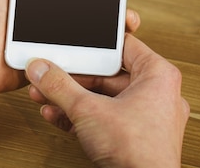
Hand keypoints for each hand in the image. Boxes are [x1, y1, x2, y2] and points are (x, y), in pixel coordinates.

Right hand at [26, 34, 189, 167]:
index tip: (72, 46)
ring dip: (70, 98)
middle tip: (50, 74)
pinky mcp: (135, 138)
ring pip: (102, 98)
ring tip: (46, 95)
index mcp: (158, 77)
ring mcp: (146, 118)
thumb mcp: (88, 110)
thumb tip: (41, 69)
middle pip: (106, 75)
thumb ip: (59, 86)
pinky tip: (57, 115)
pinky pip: (104, 118)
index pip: (123, 46)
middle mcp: (157, 95)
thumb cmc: (140, 153)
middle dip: (72, 78)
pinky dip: (80, 116)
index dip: (94, 46)